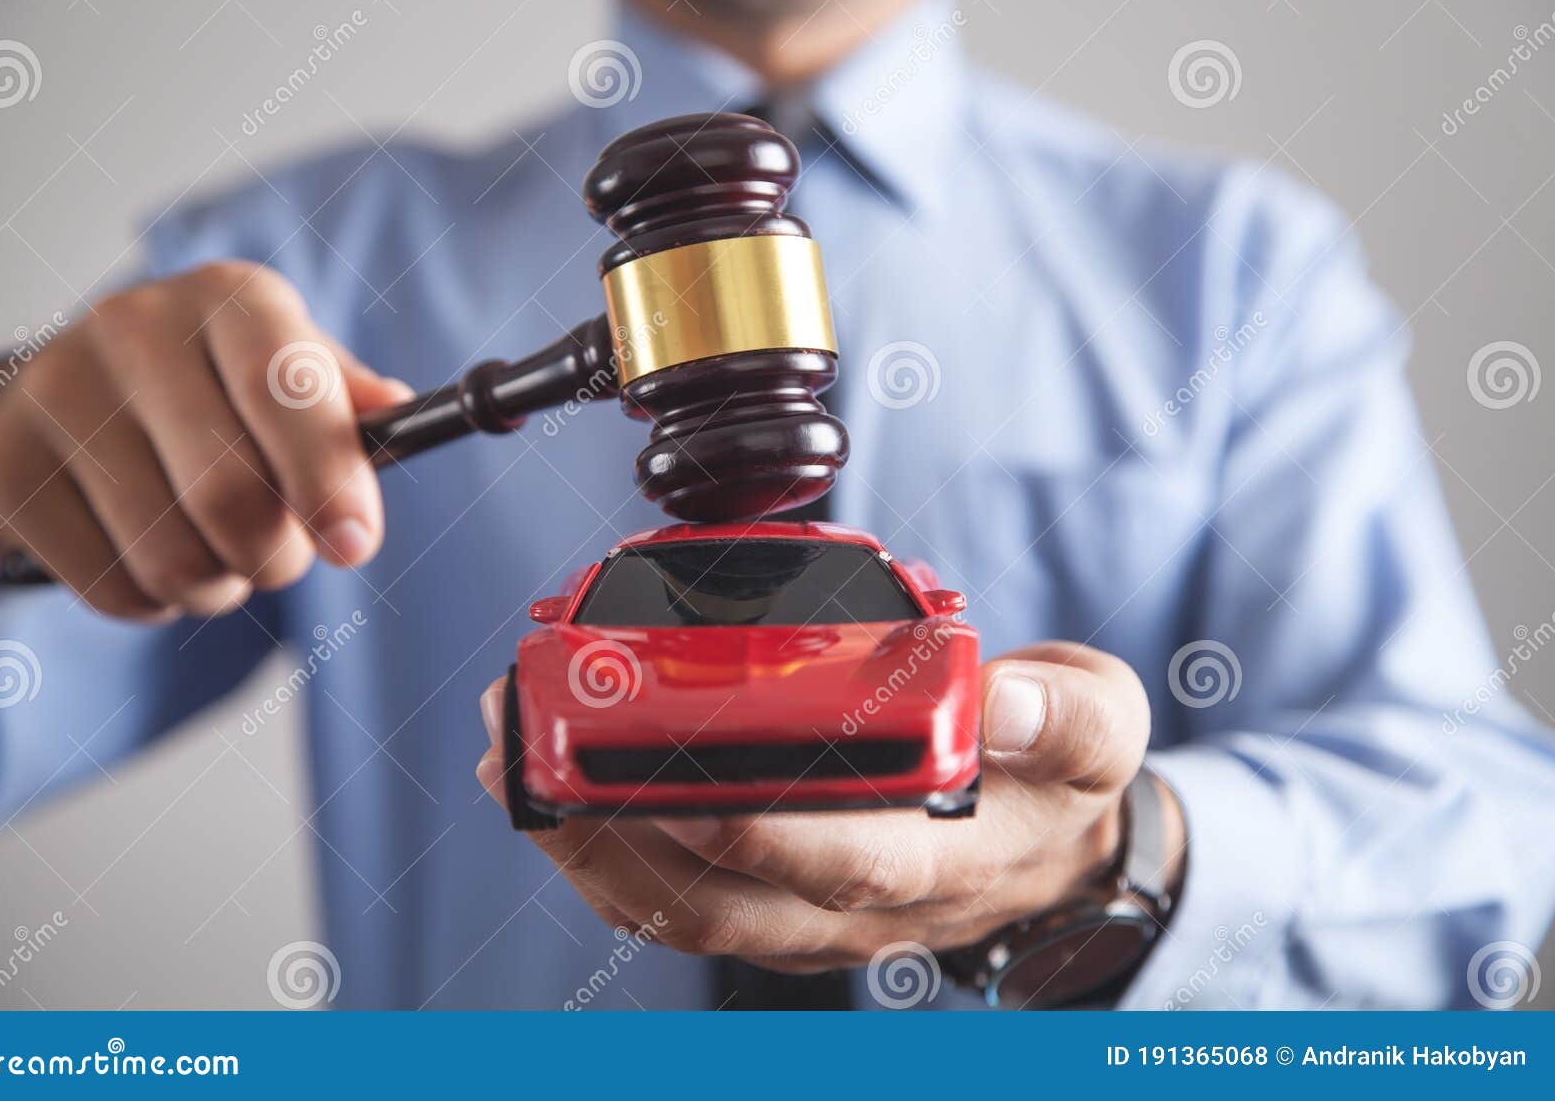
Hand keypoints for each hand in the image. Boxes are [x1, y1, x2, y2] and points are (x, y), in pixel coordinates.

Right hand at [0, 261, 411, 619]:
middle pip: (230, 497)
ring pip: (173, 558)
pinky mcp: (6, 464)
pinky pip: (114, 588)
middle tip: (280, 554)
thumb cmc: (219, 391)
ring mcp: (58, 392)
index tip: (354, 545)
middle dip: (277, 556)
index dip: (327, 477)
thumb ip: (351, 402)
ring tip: (216, 551)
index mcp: (232, 299)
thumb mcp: (293, 373)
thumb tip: (399, 410)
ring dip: (220, 586)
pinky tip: (150, 550)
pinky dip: (155, 600)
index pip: (284, 389)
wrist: (72, 396)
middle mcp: (135, 327)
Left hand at [476, 641, 1170, 974]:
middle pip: (719, 899)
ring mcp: (802, 914)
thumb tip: (1002, 701)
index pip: (836, 863)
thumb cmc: (1058, 777)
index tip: (669, 776)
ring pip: (677, 908)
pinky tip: (548, 789)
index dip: (754, 829)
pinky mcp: (768, 895)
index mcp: (937, 861)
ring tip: (512, 759)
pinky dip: (600, 849)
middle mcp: (854, 908)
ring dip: (582, 842)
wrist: (1045, 844)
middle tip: (530, 748)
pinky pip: (671, 894)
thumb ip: (1063, 715)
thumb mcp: (1101, 729)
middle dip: (611, 829)